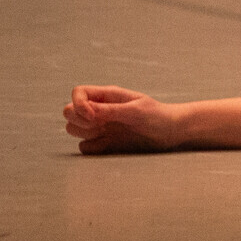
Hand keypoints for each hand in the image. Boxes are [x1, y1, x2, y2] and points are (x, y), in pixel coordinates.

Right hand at [64, 84, 181, 152]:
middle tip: (100, 125)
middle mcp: (100, 110)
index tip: (93, 117)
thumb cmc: (157, 115)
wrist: (171, 132)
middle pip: (70, 112)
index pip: (78, 93)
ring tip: (105, 134)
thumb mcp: (135, 110)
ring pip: (73, 129)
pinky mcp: (104, 143)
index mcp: (107, 96)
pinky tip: (108, 145)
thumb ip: (110, 110)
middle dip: (79, 120)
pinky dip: (91, 148)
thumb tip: (86, 111)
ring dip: (83, 133)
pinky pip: (85, 147)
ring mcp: (101, 127)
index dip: (78, 105)